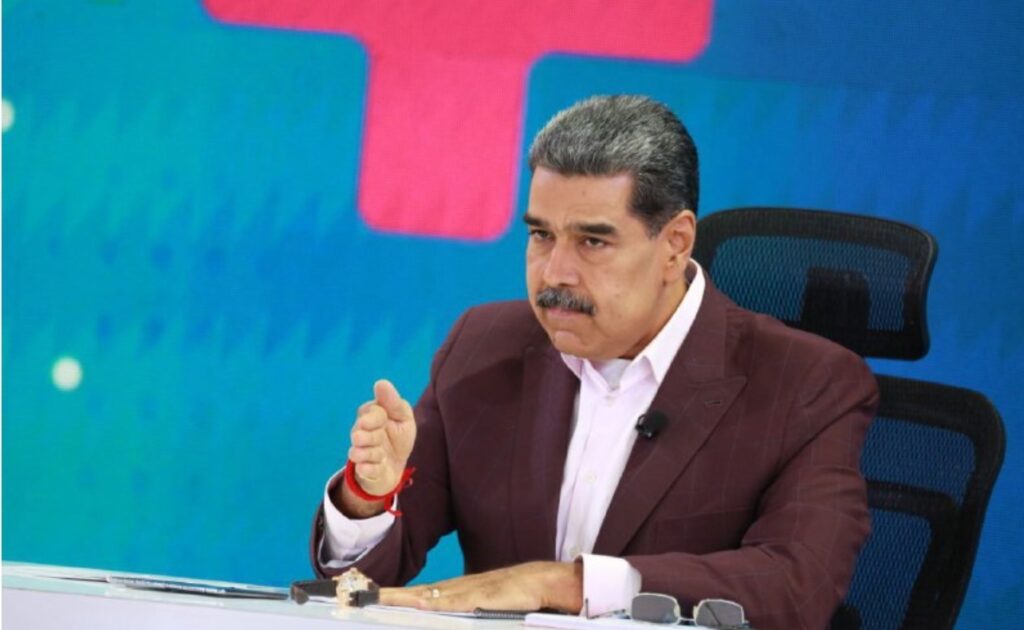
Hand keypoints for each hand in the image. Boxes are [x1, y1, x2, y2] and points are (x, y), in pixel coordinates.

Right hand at [343, 379, 416, 504]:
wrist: (395, 466)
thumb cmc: (398, 438)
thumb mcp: (403, 418)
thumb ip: (393, 402)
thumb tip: (380, 383)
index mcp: (368, 417)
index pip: (366, 412)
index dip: (376, 417)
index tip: (384, 420)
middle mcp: (359, 434)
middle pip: (359, 433)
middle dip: (373, 436)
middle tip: (382, 438)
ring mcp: (359, 453)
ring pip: (358, 452)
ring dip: (372, 453)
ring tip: (382, 455)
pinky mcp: (362, 471)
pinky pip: (363, 469)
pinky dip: (371, 468)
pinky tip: (378, 466)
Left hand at [379, 562, 582, 613]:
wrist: (541, 582)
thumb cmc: (514, 597)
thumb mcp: (482, 607)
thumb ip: (462, 611)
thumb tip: (437, 615)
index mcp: (454, 594)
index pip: (417, 597)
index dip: (393, 597)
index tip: (370, 598)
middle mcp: (455, 590)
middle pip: (415, 594)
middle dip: (387, 596)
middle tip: (359, 596)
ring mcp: (466, 591)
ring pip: (427, 596)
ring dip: (402, 598)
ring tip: (377, 599)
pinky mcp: (480, 596)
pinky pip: (453, 601)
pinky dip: (435, 603)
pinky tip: (418, 604)